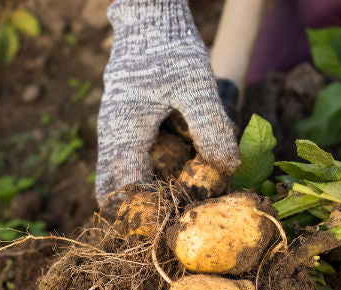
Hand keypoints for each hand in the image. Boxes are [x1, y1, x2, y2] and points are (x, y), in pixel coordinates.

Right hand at [96, 0, 239, 204]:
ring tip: (179, 197)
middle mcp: (111, 134)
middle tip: (171, 218)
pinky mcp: (124, 123)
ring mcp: (114, 129)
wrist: (151, 19)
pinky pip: (128, 158)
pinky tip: (178, 171)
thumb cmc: (171, 48)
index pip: (123, 189)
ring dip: (143, 189)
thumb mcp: (196, 85)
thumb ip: (210, 126)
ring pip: (117, 174)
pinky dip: (146, 171)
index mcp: (123, 130)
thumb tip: (229, 166)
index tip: (176, 219)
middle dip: (137, 208)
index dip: (147, 211)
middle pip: (111, 188)